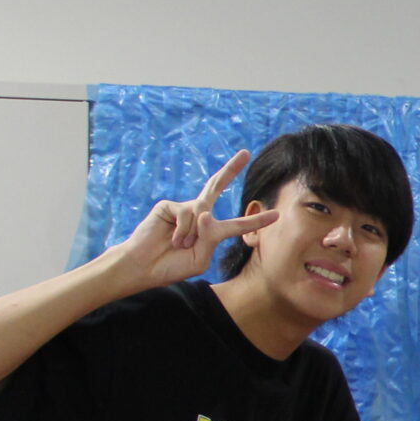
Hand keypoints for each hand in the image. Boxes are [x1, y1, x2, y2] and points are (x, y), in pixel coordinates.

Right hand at [115, 150, 278, 290]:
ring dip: (192, 233)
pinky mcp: (168, 205)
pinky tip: (171, 239)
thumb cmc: (171, 266)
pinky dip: (182, 230)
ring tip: (179, 245)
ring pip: (202, 212)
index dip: (256, 220)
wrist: (143, 267)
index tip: (277, 215)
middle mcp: (199, 215)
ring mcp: (184, 208)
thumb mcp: (199, 259)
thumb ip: (209, 239)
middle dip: (231, 169)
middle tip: (244, 152)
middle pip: (216, 187)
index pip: (237, 224)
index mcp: (211, 232)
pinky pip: (186, 213)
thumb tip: (206, 213)